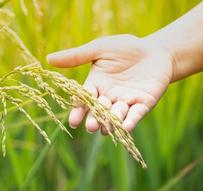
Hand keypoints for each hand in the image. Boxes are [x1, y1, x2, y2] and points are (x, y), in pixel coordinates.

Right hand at [47, 34, 174, 132]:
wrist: (154, 50)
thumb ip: (76, 56)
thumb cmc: (125, 48)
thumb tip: (48, 59)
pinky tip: (125, 128)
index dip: (79, 110)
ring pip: (116, 115)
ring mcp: (126, 101)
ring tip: (105, 129)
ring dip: (111, 123)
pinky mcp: (143, 104)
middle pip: (99, 111)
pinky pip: (136, 115)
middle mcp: (108, 96)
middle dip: (95, 119)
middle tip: (91, 127)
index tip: (74, 121)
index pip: (84, 99)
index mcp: (96, 84)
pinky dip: (130, 121)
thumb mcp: (99, 49)